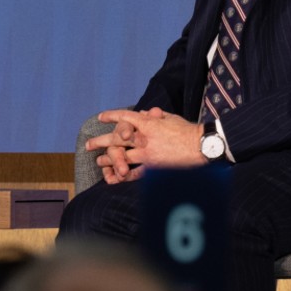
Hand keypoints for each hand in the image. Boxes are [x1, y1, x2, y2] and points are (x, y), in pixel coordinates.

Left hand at [88, 107, 209, 183]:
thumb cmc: (188, 131)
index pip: (125, 117)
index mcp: (149, 123)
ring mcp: (147, 154)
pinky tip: (115, 177)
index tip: (101, 117)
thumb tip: (142, 112)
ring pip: (121, 157)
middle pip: (117, 138)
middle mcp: (144, 138)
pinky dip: (124, 175)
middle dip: (101, 141)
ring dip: (108, 159)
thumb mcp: (171, 118)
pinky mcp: (153, 169)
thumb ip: (155, 116)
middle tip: (89, 144)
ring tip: (99, 161)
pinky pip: (134, 173)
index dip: (111, 116)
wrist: (202, 147)